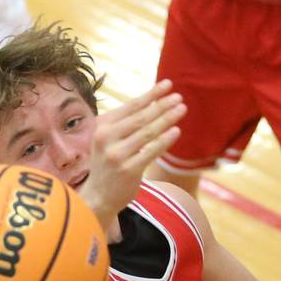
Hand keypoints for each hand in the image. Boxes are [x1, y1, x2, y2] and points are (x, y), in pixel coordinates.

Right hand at [78, 81, 185, 218]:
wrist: (98, 196)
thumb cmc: (108, 164)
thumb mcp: (109, 140)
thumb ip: (125, 123)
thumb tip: (154, 102)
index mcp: (102, 126)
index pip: (131, 106)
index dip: (151, 94)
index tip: (167, 84)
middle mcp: (106, 138)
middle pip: (140, 117)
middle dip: (162, 105)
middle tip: (179, 97)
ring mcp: (116, 154)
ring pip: (147, 133)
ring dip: (167, 119)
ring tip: (181, 109)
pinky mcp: (127, 169)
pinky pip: (151, 151)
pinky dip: (164, 140)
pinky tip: (176, 131)